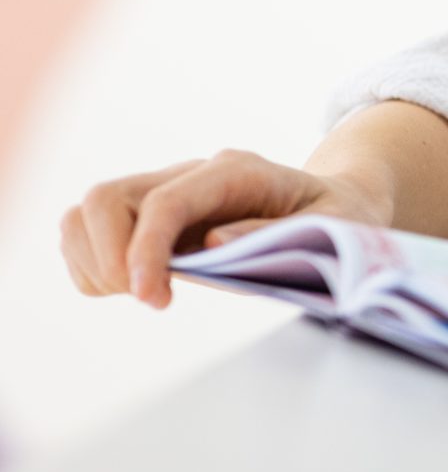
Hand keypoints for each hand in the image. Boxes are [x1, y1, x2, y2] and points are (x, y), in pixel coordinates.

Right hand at [59, 151, 394, 308]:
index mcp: (238, 172)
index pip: (167, 202)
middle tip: (151, 299)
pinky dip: (92, 267)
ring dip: (94, 263)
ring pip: (85, 212)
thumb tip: (214, 243)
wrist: (336, 202)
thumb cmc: (339, 218)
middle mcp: (190, 173)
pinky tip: (137, 285)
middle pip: (105, 198)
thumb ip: (278, 234)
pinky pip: (86, 233)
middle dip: (108, 258)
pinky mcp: (146, 214)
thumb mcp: (337, 226)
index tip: (152, 299)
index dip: (146, 251)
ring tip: (145, 292)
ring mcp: (162, 189)